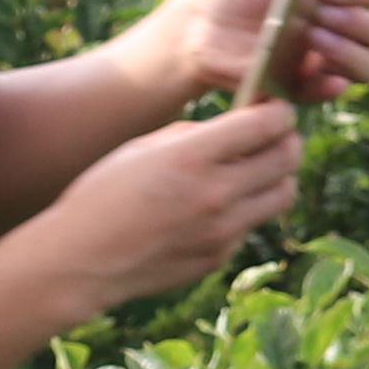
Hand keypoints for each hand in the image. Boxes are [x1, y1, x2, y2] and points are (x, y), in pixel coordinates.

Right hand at [22, 95, 301, 310]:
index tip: (276, 109)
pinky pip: (251, 224)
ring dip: (278, 176)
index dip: (279, 111)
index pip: (267, 124)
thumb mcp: (143, 148)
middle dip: (287, 139)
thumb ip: (195, 136)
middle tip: (277, 135)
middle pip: (287, 158)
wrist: (80, 260)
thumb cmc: (102, 195)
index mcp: (192, 156)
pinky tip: (219, 204)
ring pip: (282, 194)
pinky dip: (247, 209)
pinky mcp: (219, 257)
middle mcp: (215, 194)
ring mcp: (222, 231)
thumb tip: (237, 130)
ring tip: (257, 168)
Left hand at [152, 0, 368, 107]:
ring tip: (312, 36)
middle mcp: (342, 27)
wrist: (200, 27)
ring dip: (349, 52)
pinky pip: (334, 92)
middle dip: (360, 23)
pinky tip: (325, 76)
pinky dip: (334, 85)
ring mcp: (328, 60)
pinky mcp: (306, 87)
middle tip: (321, 13)